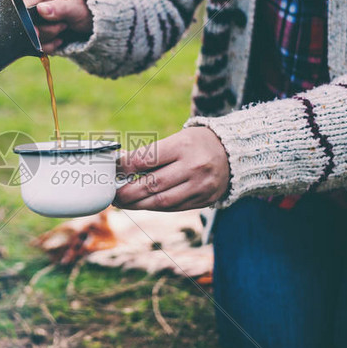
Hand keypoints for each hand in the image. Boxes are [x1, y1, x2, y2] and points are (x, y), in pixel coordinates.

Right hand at [22, 0, 92, 52]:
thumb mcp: (76, 8)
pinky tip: (60, 40)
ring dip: (49, 37)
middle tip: (63, 26)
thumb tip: (41, 9)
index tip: (37, 32)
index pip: (24, 4)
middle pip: (27, 23)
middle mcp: (37, 2)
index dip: (27, 20)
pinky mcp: (39, 30)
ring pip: (32, 35)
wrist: (92, 20)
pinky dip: (49, 46)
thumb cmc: (86, 9)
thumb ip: (60, 8)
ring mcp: (37, 18)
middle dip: (45, 30)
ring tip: (64, 29)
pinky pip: (37, 43)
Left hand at [114, 127, 229, 210]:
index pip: (146, 160)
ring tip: (123, 203)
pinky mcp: (204, 200)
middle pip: (152, 185)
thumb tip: (121, 167)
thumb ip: (151, 154)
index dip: (124, 168)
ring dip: (138, 205)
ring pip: (161, 202)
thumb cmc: (198, 143)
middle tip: (112, 195)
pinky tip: (143, 204)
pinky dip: (155, 208)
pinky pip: (174, 208)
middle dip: (127, 193)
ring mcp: (200, 186)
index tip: (111, 172)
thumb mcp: (177, 139)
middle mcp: (193, 167)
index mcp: (183, 146)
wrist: (235, 153)